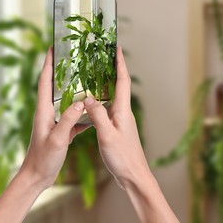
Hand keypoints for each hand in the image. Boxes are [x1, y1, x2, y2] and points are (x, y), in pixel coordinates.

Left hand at [20, 47, 86, 189]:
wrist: (37, 176)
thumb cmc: (43, 159)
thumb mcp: (57, 139)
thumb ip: (68, 120)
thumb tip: (81, 103)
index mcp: (44, 111)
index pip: (44, 82)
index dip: (47, 64)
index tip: (52, 48)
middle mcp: (48, 113)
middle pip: (54, 87)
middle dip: (61, 72)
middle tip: (72, 59)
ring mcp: (54, 122)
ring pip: (66, 102)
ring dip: (74, 91)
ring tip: (86, 81)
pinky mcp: (61, 131)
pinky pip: (73, 118)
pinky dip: (82, 113)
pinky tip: (94, 113)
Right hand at [84, 47, 186, 222]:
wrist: (134, 175)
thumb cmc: (123, 157)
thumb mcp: (107, 136)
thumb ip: (98, 116)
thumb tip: (88, 99)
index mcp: (123, 111)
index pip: (122, 81)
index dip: (120, 63)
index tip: (116, 47)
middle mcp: (123, 112)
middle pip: (118, 85)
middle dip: (112, 69)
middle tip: (101, 56)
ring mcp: (120, 121)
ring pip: (111, 97)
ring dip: (104, 85)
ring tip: (92, 75)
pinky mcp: (116, 129)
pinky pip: (106, 109)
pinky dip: (99, 102)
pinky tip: (89, 104)